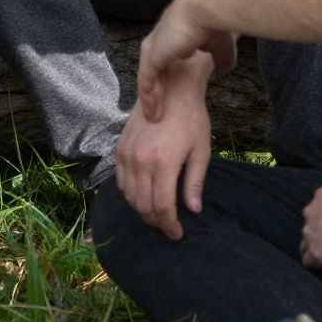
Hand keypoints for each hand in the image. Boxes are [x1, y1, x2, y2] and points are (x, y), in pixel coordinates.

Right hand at [113, 61, 212, 237]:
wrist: (171, 87)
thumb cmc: (192, 118)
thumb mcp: (201, 151)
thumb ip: (194, 182)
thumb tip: (193, 210)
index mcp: (163, 164)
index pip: (162, 208)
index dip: (170, 226)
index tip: (178, 234)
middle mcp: (141, 162)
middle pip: (143, 206)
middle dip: (157, 222)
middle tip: (169, 226)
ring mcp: (127, 154)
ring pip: (129, 196)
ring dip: (142, 210)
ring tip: (158, 212)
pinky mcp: (120, 148)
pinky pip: (121, 181)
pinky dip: (130, 194)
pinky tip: (143, 194)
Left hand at [136, 0, 235, 118]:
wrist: (205, 10)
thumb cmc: (214, 23)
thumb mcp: (221, 48)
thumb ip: (219, 60)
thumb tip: (222, 71)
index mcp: (174, 36)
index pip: (166, 59)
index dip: (168, 78)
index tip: (173, 95)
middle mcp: (160, 41)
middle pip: (153, 70)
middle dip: (156, 91)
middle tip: (159, 112)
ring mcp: (153, 49)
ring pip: (148, 79)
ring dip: (151, 99)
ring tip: (155, 119)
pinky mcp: (150, 57)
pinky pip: (146, 82)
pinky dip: (149, 99)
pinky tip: (153, 115)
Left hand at [300, 181, 321, 269]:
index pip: (319, 205)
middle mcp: (313, 212)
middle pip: (310, 222)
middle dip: (318, 229)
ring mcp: (311, 232)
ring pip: (306, 241)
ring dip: (314, 246)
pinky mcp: (315, 251)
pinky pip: (309, 259)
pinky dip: (315, 262)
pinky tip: (321, 264)